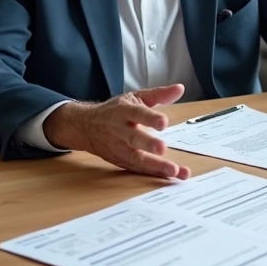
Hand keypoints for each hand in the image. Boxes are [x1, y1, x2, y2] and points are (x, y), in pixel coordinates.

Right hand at [42, 84, 191, 179]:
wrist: (86, 127)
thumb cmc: (115, 110)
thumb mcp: (134, 97)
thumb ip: (159, 94)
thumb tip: (180, 88)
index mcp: (124, 111)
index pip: (137, 114)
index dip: (150, 118)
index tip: (164, 122)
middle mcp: (120, 131)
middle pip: (134, 138)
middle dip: (148, 144)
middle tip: (163, 148)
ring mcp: (119, 148)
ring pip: (136, 159)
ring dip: (155, 166)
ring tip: (173, 170)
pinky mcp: (120, 161)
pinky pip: (138, 169)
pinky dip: (153, 173)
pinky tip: (170, 176)